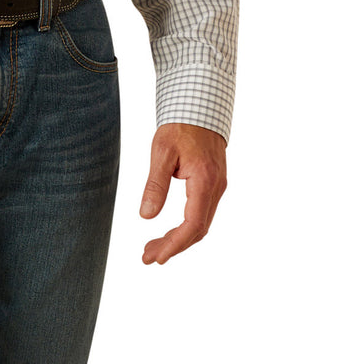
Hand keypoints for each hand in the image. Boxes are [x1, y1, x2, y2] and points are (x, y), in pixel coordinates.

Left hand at [138, 122, 226, 264]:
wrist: (199, 106)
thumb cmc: (180, 126)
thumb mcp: (162, 152)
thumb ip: (155, 185)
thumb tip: (146, 216)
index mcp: (205, 180)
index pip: (193, 224)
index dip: (175, 244)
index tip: (158, 257)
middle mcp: (216, 187)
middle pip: (198, 230)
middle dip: (173, 247)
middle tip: (148, 257)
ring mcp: (218, 187)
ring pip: (201, 223)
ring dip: (179, 239)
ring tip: (153, 247)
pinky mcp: (214, 184)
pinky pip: (202, 213)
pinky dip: (186, 227)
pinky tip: (170, 231)